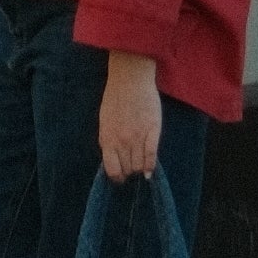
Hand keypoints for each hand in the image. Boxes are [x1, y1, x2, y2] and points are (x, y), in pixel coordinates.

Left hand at [97, 52, 161, 181]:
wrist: (130, 79)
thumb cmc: (115, 98)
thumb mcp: (105, 122)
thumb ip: (108, 140)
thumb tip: (111, 159)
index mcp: (107, 139)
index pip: (112, 169)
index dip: (117, 177)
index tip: (120, 178)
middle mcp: (122, 141)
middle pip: (127, 169)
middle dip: (129, 172)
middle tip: (131, 168)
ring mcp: (138, 136)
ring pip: (139, 165)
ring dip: (139, 168)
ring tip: (140, 164)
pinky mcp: (153, 130)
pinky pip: (152, 155)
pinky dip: (151, 166)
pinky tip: (150, 169)